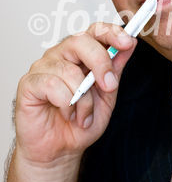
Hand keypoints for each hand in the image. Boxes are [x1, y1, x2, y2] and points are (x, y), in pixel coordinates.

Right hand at [15, 22, 135, 164]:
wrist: (60, 150)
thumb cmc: (80, 122)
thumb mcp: (107, 95)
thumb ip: (115, 69)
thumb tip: (131, 45)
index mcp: (82, 54)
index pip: (95, 31)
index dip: (112, 32)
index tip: (128, 42)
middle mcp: (61, 55)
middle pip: (81, 41)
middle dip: (101, 63)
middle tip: (108, 86)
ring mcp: (44, 66)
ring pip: (69, 70)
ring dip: (83, 99)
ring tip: (82, 115)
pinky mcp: (30, 82)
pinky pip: (52, 85)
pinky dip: (66, 104)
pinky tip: (66, 114)